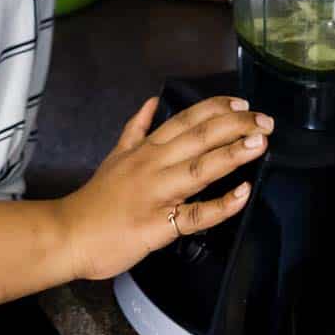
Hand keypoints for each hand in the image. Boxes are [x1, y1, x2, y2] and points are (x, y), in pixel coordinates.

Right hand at [57, 95, 273, 281]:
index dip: (216, 109)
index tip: (242, 103)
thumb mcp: (115, 154)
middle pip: (198, 138)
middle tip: (265, 120)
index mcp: (146, 148)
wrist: (69, 233)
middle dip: (234, 126)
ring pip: (199, 169)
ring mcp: (157, 194)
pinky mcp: (158, 225)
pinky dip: (220, 204)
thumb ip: (135, 129)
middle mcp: (154, 165)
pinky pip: (195, 215)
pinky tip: (243, 194)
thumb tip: (151, 101)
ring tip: (259, 144)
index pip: (185, 119)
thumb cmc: (97, 199)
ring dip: (231, 154)